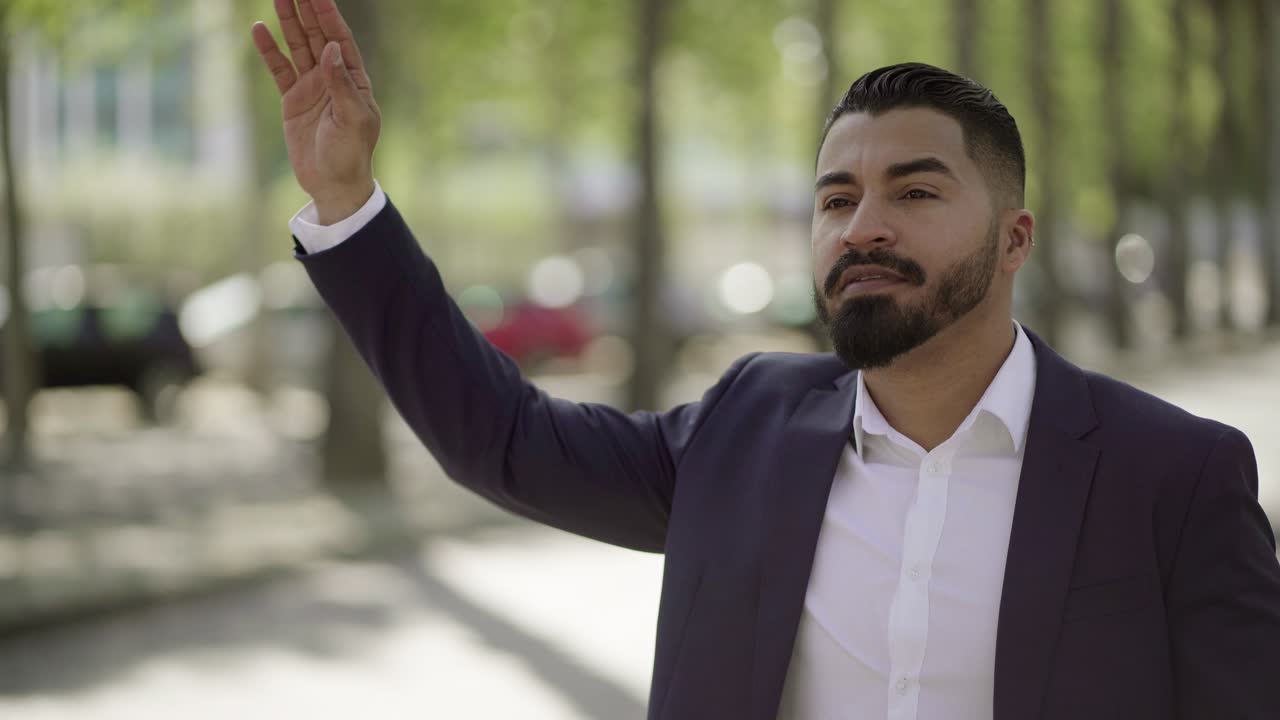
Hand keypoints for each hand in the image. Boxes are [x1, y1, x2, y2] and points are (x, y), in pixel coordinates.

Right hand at [252, 0, 380, 224]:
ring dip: (289, 22)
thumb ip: (341, 83)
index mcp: (354, 80)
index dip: (329, 15)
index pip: (340, 39)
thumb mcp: (351, 119)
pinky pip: (279, 69)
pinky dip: (270, 51)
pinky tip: (260, 30)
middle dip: (307, 10)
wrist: (333, 184)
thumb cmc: (350, 154)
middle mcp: (333, 78)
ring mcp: (312, 88)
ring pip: (298, 47)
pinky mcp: (293, 100)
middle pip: (318, 36)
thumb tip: (332, 48)